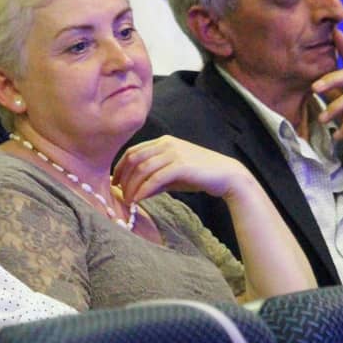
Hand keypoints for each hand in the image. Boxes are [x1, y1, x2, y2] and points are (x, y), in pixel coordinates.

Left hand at [112, 136, 254, 203]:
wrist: (226, 176)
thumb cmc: (200, 176)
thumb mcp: (173, 176)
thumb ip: (155, 179)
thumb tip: (136, 192)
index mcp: (163, 141)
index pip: (134, 151)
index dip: (121, 167)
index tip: (116, 183)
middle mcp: (167, 144)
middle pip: (134, 158)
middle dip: (123, 177)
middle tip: (118, 193)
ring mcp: (174, 153)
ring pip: (142, 169)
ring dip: (132, 186)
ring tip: (128, 200)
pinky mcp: (181, 165)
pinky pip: (155, 178)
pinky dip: (143, 190)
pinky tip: (138, 200)